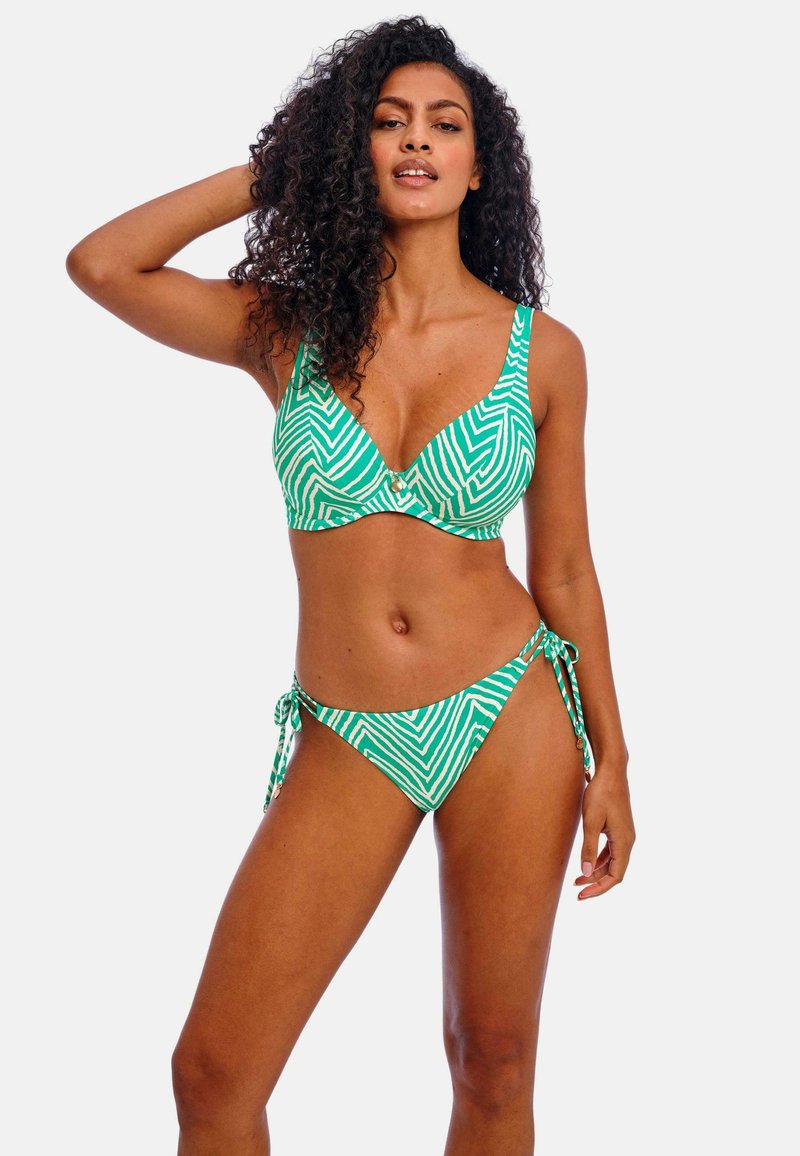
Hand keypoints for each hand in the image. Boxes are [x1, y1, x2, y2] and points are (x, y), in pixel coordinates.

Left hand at [574, 766, 634, 899]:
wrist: (611, 771)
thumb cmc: (601, 794)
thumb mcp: (591, 822)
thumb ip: (588, 848)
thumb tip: (585, 874)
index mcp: (624, 842)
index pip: (615, 876)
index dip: (599, 888)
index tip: (582, 895)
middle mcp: (628, 841)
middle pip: (614, 871)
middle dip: (595, 882)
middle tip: (576, 890)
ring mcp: (624, 834)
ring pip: (612, 862)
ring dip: (596, 871)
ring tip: (577, 879)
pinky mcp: (618, 828)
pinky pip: (610, 851)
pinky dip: (598, 859)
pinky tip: (586, 862)